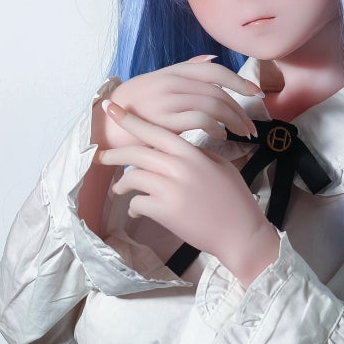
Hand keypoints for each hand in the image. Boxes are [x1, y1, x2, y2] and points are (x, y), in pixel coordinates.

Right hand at [92, 57, 259, 149]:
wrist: (104, 125)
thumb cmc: (134, 107)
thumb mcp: (157, 80)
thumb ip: (184, 70)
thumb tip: (211, 60)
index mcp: (173, 72)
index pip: (215, 72)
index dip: (239, 81)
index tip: (256, 93)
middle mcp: (172, 82)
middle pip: (218, 92)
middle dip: (240, 109)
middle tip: (251, 127)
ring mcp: (168, 101)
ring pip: (213, 106)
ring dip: (233, 121)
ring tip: (242, 134)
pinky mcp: (164, 122)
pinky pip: (200, 121)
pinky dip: (215, 129)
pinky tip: (220, 136)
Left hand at [98, 102, 279, 286]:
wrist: (241, 234)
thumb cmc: (235, 201)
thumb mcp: (221, 168)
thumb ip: (197, 155)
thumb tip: (177, 149)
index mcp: (192, 154)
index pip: (155, 132)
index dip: (131, 120)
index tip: (112, 110)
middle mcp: (179, 168)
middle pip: (137, 153)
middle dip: (114, 154)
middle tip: (102, 157)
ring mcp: (171, 190)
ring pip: (133, 177)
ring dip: (123, 184)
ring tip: (119, 190)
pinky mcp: (166, 212)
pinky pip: (138, 203)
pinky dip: (134, 208)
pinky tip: (137, 212)